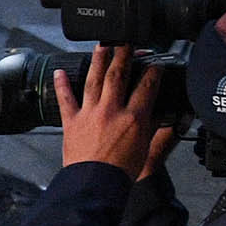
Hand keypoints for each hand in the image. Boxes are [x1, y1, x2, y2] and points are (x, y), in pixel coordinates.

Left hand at [54, 43, 174, 178]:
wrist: (95, 185)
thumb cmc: (121, 172)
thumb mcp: (147, 149)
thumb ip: (156, 130)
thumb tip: (166, 119)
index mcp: (134, 118)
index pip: (147, 85)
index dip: (153, 71)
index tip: (155, 62)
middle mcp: (111, 111)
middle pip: (119, 75)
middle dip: (124, 54)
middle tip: (127, 41)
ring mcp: (89, 114)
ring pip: (94, 80)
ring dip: (98, 60)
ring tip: (102, 45)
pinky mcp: (71, 122)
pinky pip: (65, 99)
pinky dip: (61, 84)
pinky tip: (59, 71)